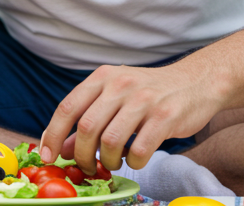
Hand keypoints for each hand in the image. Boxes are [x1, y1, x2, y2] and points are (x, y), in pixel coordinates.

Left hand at [39, 64, 214, 172]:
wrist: (196, 81)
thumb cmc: (150, 93)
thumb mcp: (115, 98)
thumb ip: (89, 120)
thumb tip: (63, 149)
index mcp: (103, 77)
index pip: (67, 108)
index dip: (53, 135)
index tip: (48, 156)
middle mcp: (120, 84)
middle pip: (86, 128)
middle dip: (82, 156)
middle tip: (88, 167)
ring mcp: (143, 99)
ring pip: (110, 141)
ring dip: (109, 161)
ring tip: (115, 162)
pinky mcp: (165, 116)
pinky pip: (139, 150)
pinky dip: (133, 162)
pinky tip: (136, 158)